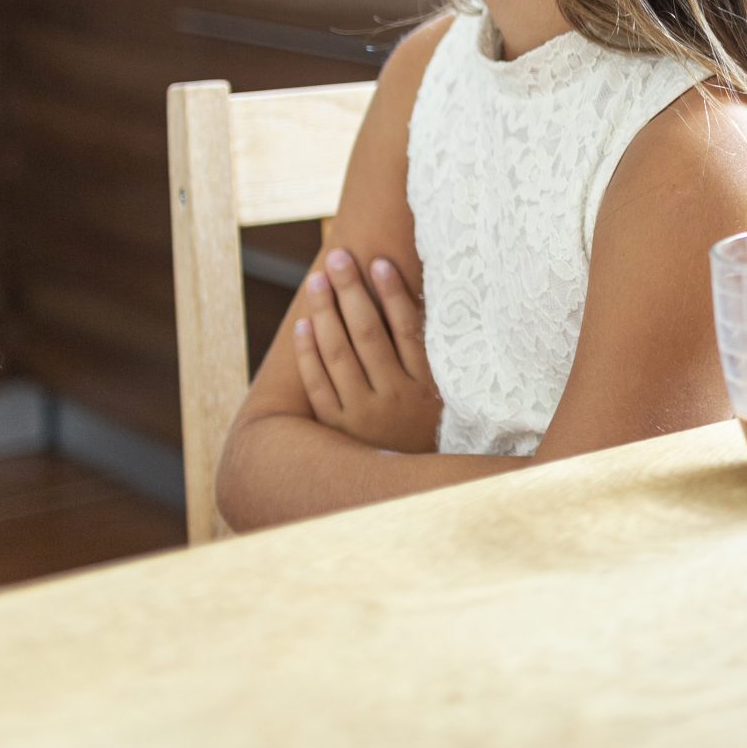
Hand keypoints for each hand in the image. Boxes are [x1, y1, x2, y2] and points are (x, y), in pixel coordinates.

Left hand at [293, 249, 441, 452]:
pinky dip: (308, 355)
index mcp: (426, 387)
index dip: (392, 294)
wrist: (407, 490)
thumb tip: (417, 303)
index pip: (406, 330)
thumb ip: (430, 356)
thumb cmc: (428, 430)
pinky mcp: (335, 429)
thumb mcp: (442, 397)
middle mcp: (394, 398)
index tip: (380, 262)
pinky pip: (318, 386)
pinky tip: (304, 326)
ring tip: (317, 281)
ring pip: (339, 355)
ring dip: (326, 313)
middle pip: (368, 335)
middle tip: (338, 257)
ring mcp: (362, 415)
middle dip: (351, 292)